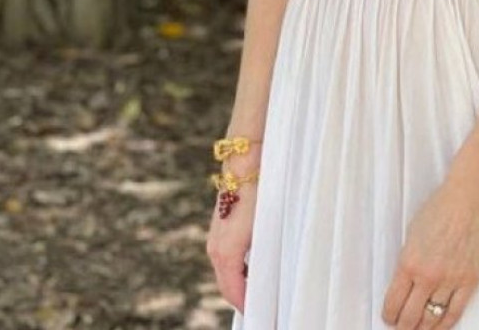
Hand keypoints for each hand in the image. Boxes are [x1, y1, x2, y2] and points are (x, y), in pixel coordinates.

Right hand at [206, 181, 257, 314]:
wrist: (245, 164)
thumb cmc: (258, 195)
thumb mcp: (263, 230)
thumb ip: (259, 258)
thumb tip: (260, 280)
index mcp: (226, 253)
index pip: (232, 291)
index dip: (245, 304)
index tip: (260, 314)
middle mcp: (215, 249)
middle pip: (226, 285)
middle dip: (240, 298)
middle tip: (260, 307)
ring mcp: (214, 239)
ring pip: (224, 272)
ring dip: (238, 284)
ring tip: (257, 292)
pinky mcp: (218, 230)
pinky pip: (225, 259)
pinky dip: (235, 270)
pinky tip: (251, 269)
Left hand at [381, 172, 478, 328]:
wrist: (469, 197)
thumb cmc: (441, 207)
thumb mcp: (412, 233)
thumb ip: (408, 261)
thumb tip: (405, 285)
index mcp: (409, 262)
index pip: (393, 302)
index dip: (389, 315)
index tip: (389, 318)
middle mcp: (428, 276)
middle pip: (410, 317)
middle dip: (403, 326)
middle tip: (401, 327)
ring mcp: (450, 280)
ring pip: (432, 319)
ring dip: (422, 328)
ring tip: (418, 328)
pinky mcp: (470, 281)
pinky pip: (454, 313)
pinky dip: (444, 325)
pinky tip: (438, 326)